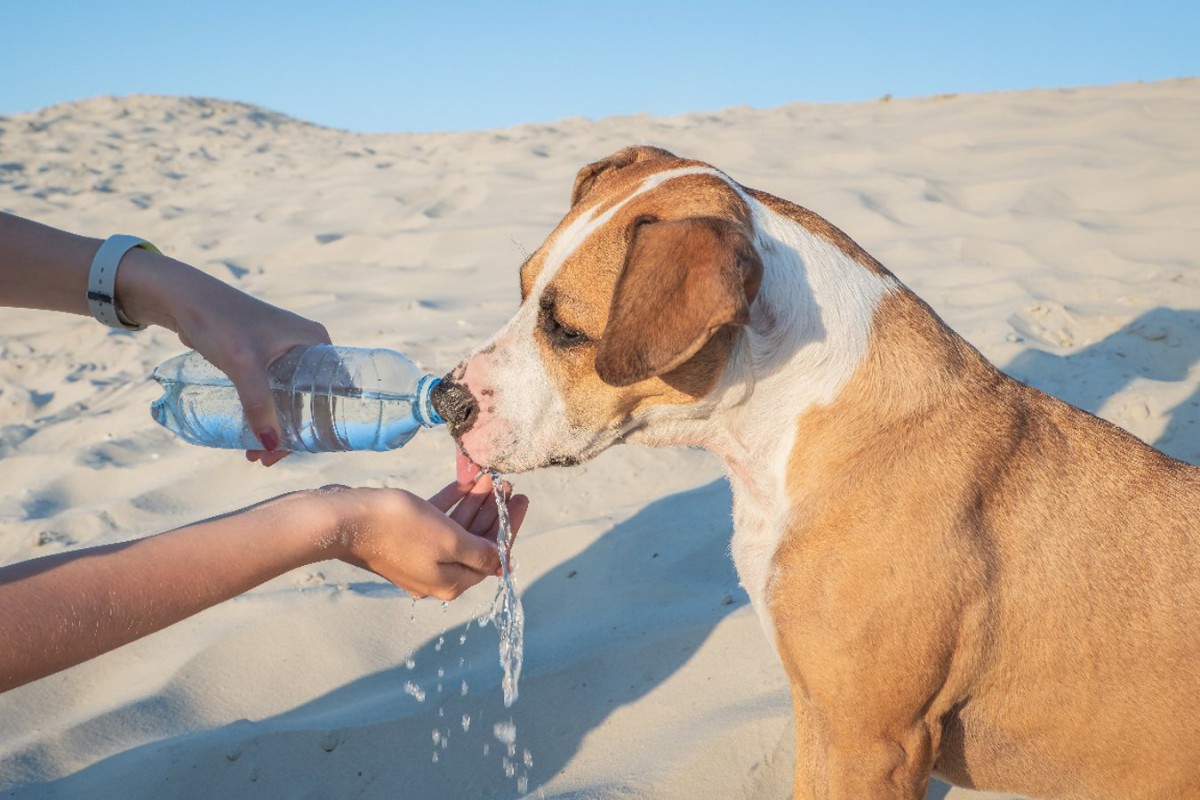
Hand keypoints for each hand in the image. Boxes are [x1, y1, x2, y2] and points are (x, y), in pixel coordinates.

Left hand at [116, 248, 330, 464]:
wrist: (183, 298)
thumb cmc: (220, 321)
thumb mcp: (244, 365)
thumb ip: (258, 404)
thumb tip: (270, 447)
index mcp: (317, 342)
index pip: (335, 390)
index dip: (327, 423)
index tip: (309, 450)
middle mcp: (306, 347)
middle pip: (311, 401)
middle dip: (293, 433)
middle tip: (269, 459)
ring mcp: (284, 352)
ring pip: (289, 400)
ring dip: (275, 428)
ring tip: (254, 454)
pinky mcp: (262, 358)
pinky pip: (272, 393)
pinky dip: (263, 414)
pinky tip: (250, 433)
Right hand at [322, 455, 529, 599]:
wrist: (346, 520)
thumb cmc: (400, 528)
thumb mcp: (449, 540)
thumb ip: (479, 552)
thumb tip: (502, 565)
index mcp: (451, 581)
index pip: (492, 556)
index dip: (509, 526)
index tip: (521, 500)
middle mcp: (436, 574)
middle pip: (476, 542)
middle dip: (494, 512)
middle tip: (508, 485)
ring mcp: (419, 556)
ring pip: (457, 528)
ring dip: (475, 502)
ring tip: (490, 477)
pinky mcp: (404, 539)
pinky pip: (436, 521)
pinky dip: (452, 502)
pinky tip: (465, 481)